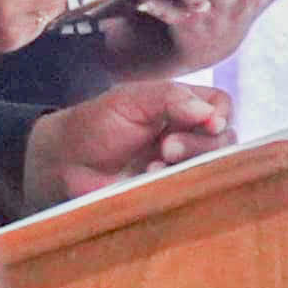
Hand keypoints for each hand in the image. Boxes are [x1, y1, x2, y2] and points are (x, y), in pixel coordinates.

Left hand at [27, 78, 235, 203]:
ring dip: (191, 164)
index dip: (217, 115)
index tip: (204, 123)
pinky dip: (180, 183)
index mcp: (182, 108)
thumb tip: (212, 114)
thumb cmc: (95, 126)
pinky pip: (195, 189)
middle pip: (225, 138)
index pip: (221, 106)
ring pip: (215, 165)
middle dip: (201, 143)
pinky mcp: (172, 189)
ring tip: (156, 163)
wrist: (63, 164)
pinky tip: (153, 179)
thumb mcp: (129, 100)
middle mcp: (189, 135)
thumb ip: (170, 98)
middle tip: (167, 147)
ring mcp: (182, 165)